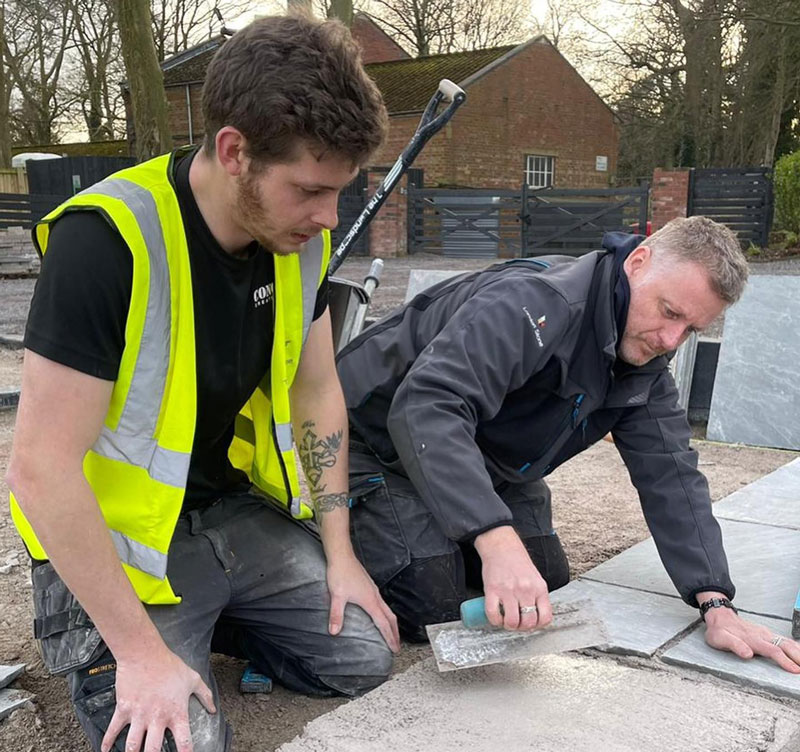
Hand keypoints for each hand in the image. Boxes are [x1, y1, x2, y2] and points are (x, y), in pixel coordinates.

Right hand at [101, 645, 215, 751]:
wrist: (145, 654)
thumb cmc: (170, 665)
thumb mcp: (193, 679)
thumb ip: (205, 695)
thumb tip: (213, 709)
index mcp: (176, 713)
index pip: (184, 741)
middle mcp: (157, 718)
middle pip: (153, 750)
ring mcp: (139, 715)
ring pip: (132, 746)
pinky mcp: (124, 709)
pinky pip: (113, 730)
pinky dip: (107, 742)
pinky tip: (105, 751)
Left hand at [326, 554, 400, 652]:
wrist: (342, 556)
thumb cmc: (340, 573)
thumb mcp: (337, 596)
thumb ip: (336, 615)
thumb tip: (334, 631)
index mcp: (370, 600)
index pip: (383, 623)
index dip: (389, 637)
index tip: (394, 648)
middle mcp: (375, 595)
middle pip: (390, 617)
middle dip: (395, 632)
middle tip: (397, 646)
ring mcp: (373, 590)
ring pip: (387, 609)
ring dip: (391, 623)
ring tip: (392, 633)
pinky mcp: (369, 586)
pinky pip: (382, 603)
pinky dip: (385, 613)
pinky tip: (379, 615)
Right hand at [474, 525, 551, 630]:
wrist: (501, 546)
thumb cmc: (517, 561)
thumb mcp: (535, 578)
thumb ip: (537, 596)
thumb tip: (535, 616)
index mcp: (539, 588)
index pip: (545, 617)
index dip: (538, 626)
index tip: (531, 624)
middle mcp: (526, 590)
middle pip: (528, 622)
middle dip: (522, 628)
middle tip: (517, 623)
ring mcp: (509, 590)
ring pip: (512, 622)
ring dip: (508, 626)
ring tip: (505, 620)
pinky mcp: (492, 590)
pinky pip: (493, 614)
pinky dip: (494, 620)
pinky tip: (495, 616)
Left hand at [703, 605, 799, 673]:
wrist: (719, 616)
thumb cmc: (719, 630)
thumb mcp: (720, 638)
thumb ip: (734, 645)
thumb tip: (747, 654)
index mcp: (752, 638)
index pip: (772, 650)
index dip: (785, 661)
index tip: (795, 670)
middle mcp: (762, 635)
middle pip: (785, 646)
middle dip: (798, 657)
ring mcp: (766, 634)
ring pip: (787, 642)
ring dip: (799, 652)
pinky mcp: (768, 634)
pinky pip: (785, 640)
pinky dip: (796, 647)